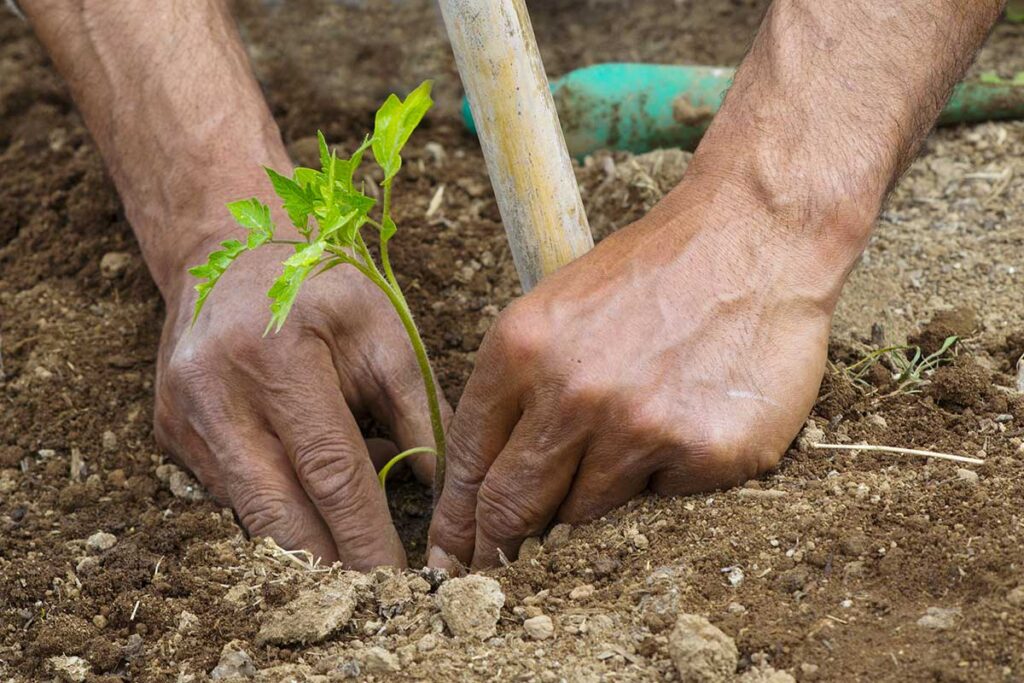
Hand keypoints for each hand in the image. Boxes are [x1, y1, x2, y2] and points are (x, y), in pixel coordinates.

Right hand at [155, 207, 450, 569]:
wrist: (229, 251)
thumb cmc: (322, 285)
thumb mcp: (383, 329)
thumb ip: (417, 410)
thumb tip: (444, 489)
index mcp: (276, 355)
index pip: (329, 470)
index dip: (365, 534)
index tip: (400, 579)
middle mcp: (215, 390)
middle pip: (276, 509)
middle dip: (329, 564)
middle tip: (375, 597)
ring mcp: (183, 416)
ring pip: (249, 512)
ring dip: (302, 545)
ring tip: (351, 559)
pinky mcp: (171, 434)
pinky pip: (230, 494)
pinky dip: (276, 511)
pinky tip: (310, 504)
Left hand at [428, 174, 860, 568]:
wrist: (750, 238)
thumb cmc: (649, 274)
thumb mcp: (556, 309)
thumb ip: (518, 392)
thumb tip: (487, 484)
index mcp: (521, 351)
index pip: (468, 461)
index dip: (455, 521)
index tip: (451, 558)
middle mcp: (573, 394)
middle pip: (511, 507)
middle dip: (497, 547)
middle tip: (497, 571)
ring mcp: (641, 427)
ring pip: (585, 516)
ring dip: (592, 503)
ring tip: (621, 450)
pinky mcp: (705, 453)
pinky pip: (663, 500)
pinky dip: (665, 477)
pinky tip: (684, 424)